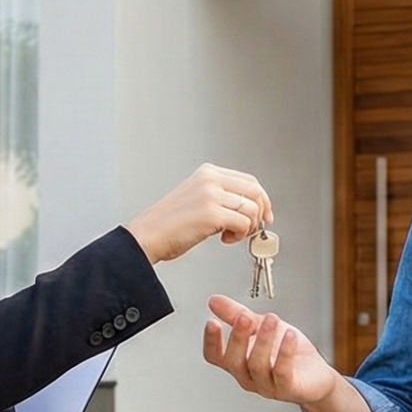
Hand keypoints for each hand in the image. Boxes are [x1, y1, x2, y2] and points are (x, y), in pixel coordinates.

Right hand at [124, 164, 270, 261]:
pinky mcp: (211, 213)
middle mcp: (210, 179)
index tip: (264, 213)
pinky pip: (243, 224)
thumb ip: (221, 197)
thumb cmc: (168, 224)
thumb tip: (249, 208)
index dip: (262, 199)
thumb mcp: (196, 198)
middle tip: (255, 228)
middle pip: (255, 192)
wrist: (147, 236)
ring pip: (251, 209)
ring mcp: (210, 195)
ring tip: (231, 234)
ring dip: (248, 227)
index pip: (249, 180)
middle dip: (261, 213)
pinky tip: (224, 238)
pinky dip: (239, 235)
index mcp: (207, 173)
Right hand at [203, 296, 343, 407]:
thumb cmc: (287, 351)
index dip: (211, 341)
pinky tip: (290, 335)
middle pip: (234, 361)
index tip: (212, 322)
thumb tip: (214, 301)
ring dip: (263, 340)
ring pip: (258, 365)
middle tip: (244, 317)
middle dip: (238, 337)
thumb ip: (236, 315)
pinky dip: (285, 352)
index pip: (215, 357)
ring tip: (271, 319)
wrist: (316, 374)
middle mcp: (248, 377)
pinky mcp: (288, 389)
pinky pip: (283, 372)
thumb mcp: (260, 327)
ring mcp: (267, 386)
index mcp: (238, 362)